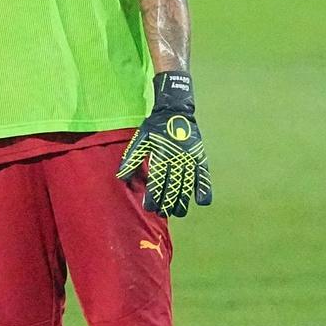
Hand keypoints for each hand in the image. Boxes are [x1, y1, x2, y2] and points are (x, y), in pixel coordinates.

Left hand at [118, 71, 211, 216]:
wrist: (175, 112)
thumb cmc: (154, 128)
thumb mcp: (140, 140)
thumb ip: (131, 159)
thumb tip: (121, 177)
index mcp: (160, 156)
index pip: (157, 181)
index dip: (154, 196)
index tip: (149, 208)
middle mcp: (176, 160)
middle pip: (172, 186)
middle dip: (166, 202)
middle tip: (162, 214)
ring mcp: (190, 159)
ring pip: (187, 184)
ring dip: (183, 200)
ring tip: (178, 213)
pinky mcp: (200, 157)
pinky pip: (204, 176)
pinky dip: (204, 189)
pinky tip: (202, 202)